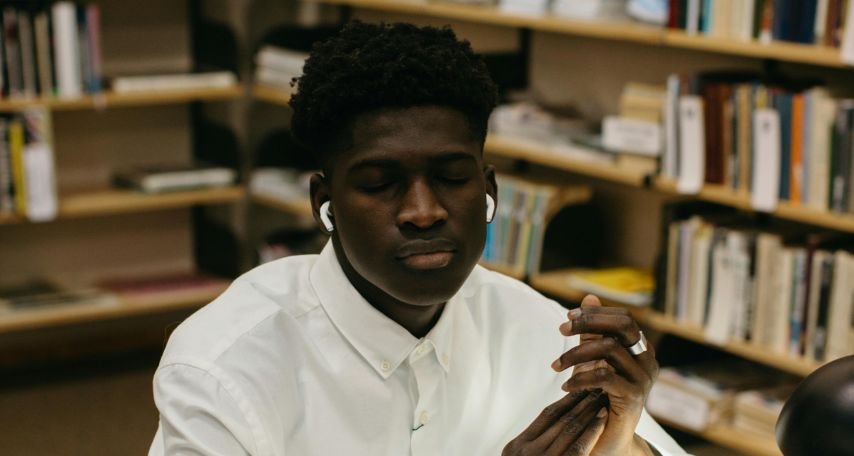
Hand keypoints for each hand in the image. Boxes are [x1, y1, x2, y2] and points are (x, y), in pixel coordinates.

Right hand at [503, 389, 608, 455]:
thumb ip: (532, 445)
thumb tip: (557, 423)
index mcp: (516, 447)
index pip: (546, 415)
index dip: (566, 401)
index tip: (581, 388)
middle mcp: (526, 452)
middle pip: (560, 420)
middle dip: (581, 402)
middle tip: (598, 387)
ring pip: (570, 429)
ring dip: (589, 411)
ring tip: (603, 398)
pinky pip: (578, 449)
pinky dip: (591, 432)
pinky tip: (602, 419)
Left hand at [551, 295, 658, 455]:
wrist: (608, 438)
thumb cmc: (601, 396)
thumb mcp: (595, 359)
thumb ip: (594, 330)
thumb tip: (589, 296)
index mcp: (642, 349)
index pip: (624, 318)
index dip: (595, 314)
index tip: (568, 317)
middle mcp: (648, 361)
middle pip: (623, 326)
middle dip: (589, 323)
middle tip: (562, 329)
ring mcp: (643, 379)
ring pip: (609, 349)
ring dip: (575, 354)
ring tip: (555, 366)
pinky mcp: (633, 398)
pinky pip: (604, 377)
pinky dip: (580, 379)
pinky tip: (565, 386)